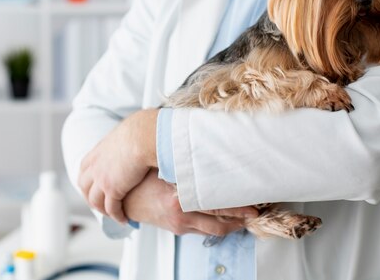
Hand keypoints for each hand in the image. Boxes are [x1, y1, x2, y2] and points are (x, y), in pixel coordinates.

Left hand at [78, 109, 158, 223]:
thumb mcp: (124, 134)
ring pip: (96, 202)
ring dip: (104, 211)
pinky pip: (112, 209)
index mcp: (96, 153)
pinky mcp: (113, 190)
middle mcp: (94, 167)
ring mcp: (101, 180)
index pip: (84, 171)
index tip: (94, 188)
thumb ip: (122, 141)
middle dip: (91, 198)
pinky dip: (117, 216)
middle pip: (84, 188)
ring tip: (114, 215)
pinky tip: (124, 219)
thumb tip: (134, 138)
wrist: (143, 137)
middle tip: (101, 205)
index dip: (87, 182)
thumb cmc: (140, 131)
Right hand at [124, 170, 258, 235]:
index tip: (254, 205)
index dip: (238, 207)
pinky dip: (218, 226)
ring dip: (231, 225)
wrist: (123, 197)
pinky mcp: (178, 229)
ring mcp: (180, 225)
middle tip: (255, 213)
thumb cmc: (143, 177)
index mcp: (179, 198)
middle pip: (220, 222)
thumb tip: (212, 148)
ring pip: (214, 230)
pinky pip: (204, 231)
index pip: (217, 205)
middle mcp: (181, 215)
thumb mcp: (165, 166)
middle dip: (240, 219)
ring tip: (246, 218)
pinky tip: (226, 220)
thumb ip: (187, 162)